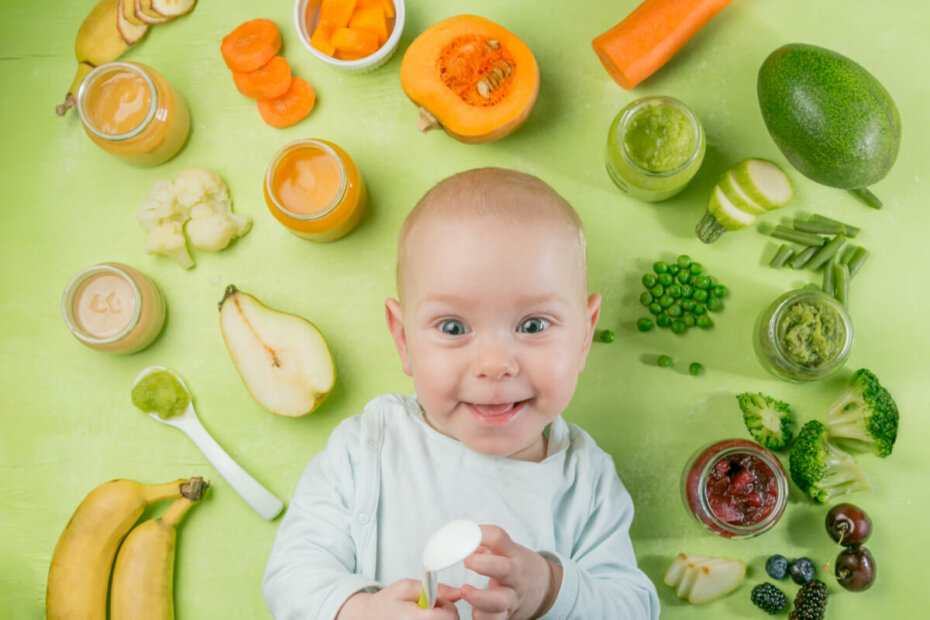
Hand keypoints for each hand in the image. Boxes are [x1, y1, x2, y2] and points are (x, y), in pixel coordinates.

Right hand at [336, 579, 461, 619]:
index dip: (446, 606)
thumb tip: (459, 592)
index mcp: (417, 619)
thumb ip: (435, 588)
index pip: (450, 616)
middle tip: (426, 608)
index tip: (434, 601)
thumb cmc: (386, 604)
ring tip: (422, 616)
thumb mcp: (406, 587)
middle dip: (444, 614)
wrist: (367, 619)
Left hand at [460, 525, 561, 619]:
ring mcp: (512, 597)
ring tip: (464, 590)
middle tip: (467, 561)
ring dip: (479, 597)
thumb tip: (464, 541)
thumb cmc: (517, 566)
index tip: (468, 536)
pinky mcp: (507, 615)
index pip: (499, 538)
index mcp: (514, 554)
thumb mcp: (508, 550)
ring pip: (499, 601)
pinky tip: (474, 609)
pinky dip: (482, 616)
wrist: (542, 588)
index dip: (481, 534)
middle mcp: (515, 576)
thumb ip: (486, 543)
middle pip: (503, 569)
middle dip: (482, 564)